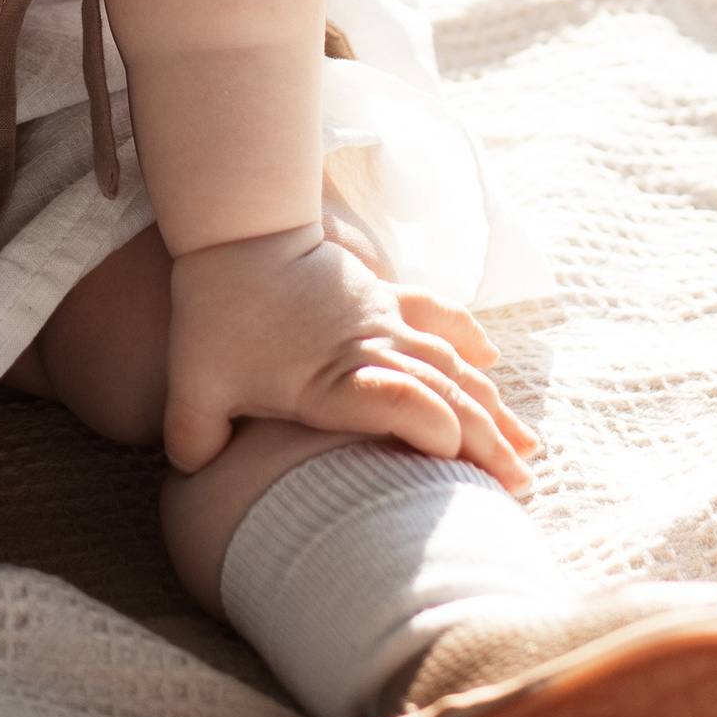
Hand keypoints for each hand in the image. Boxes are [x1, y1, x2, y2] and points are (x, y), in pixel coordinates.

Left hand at [162, 224, 538, 488]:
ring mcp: (383, 319)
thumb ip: (196, 436)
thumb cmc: (216, 310)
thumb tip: (192, 476)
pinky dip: (468, 340)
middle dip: (486, 440)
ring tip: (524, 448)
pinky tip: (492, 361)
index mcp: (330, 375)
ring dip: (490, 406)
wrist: (236, 230)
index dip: (429, 426)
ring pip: (451, 364)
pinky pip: (437, 316)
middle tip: (520, 486)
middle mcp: (369, 346)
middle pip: (442, 393)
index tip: (455, 453)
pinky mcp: (383, 297)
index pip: (395, 399)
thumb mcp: (193, 384)